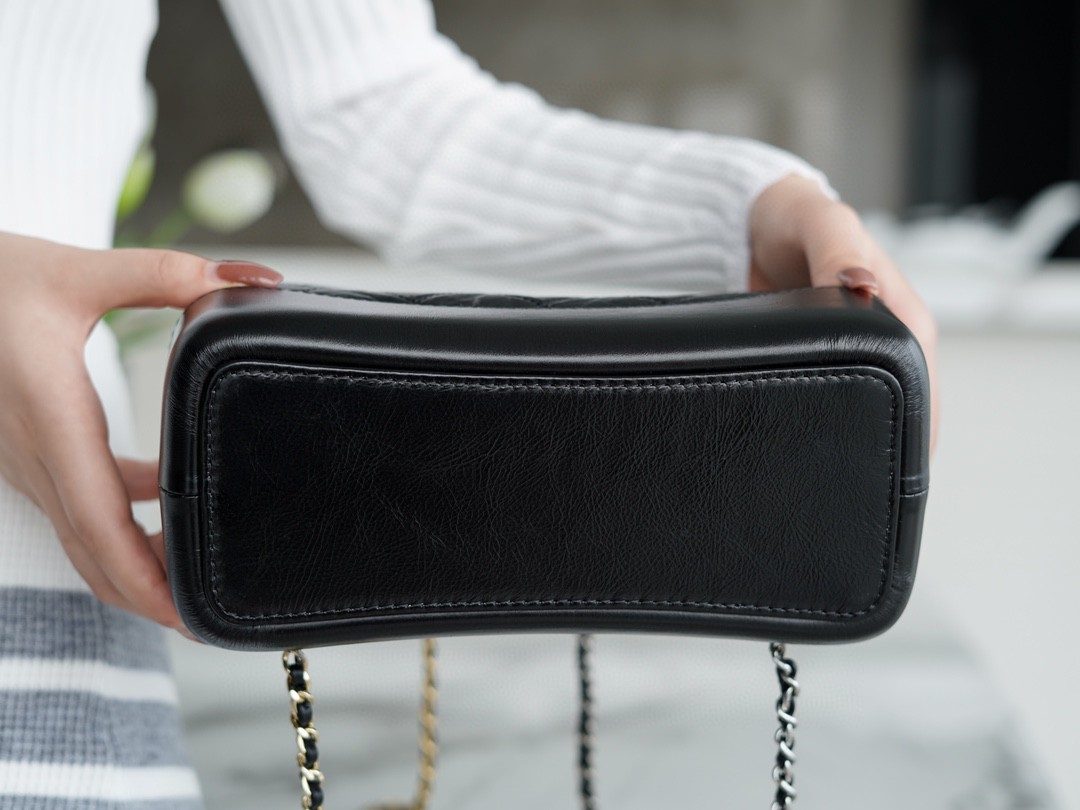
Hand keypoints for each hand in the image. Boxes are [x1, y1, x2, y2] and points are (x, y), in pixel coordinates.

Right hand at [0, 232, 281, 628]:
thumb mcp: (76, 271)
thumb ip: (166, 275)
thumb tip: (253, 280)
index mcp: (49, 420)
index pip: (98, 520)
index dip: (140, 574)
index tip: (181, 610)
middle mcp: (33, 454)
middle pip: (92, 549)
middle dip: (147, 593)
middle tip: (206, 619)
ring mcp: (26, 460)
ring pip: (82, 535)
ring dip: (134, 564)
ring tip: (194, 579)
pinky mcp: (30, 452)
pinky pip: (78, 503)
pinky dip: (120, 520)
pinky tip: (166, 499)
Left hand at [749, 175, 938, 450]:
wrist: (754, 222)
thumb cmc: (799, 216)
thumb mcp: (825, 225)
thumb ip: (840, 253)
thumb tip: (860, 287)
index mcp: (903, 313)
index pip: (922, 381)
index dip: (915, 423)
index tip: (898, 458)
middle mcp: (886, 339)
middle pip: (901, 405)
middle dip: (889, 443)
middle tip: (863, 480)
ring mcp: (853, 353)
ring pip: (869, 407)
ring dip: (859, 436)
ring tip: (840, 476)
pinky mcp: (821, 359)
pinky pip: (831, 397)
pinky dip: (828, 421)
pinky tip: (811, 446)